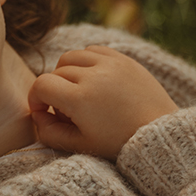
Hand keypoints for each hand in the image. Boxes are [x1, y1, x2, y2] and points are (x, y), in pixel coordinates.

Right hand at [28, 45, 177, 159]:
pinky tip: (92, 78)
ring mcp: (110, 64)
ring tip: (77, 90)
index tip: (42, 111)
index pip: (42, 85)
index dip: (36, 98)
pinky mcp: (124, 59)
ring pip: (72, 56)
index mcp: (80, 99)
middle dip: (54, 90)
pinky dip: (86, 61)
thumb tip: (37, 116)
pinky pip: (93, 50)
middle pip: (56, 72)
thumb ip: (49, 133)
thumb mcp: (80, 145)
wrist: (159, 135)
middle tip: (66, 110)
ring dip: (66, 72)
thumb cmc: (119, 143)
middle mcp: (94, 75)